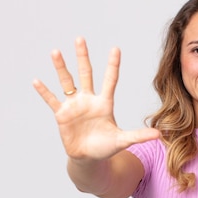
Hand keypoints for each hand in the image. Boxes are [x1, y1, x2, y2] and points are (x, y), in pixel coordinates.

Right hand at [33, 37, 159, 160]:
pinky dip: (44, 91)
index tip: (116, 48)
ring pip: (67, 82)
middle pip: (86, 74)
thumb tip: (160, 135)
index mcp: (104, 103)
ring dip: (61, 67)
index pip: (110, 80)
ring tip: (55, 52)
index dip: (112, 65)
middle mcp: (89, 100)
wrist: (88, 158)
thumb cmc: (106, 147)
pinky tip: (36, 81)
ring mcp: (74, 105)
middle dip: (83, 56)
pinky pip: (52, 100)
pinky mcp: (62, 114)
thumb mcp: (123, 140)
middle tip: (80, 38)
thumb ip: (139, 135)